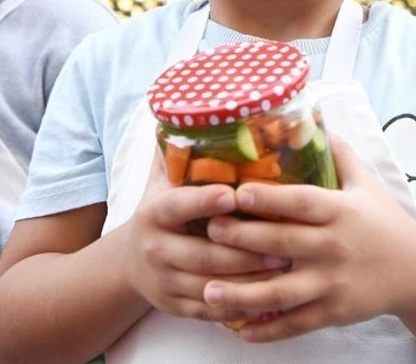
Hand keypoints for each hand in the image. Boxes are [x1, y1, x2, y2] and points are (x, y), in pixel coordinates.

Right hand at [108, 150, 285, 322]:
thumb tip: (193, 104)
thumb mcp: (160, 182)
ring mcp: (165, 282)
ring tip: (287, 269)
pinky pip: (213, 311)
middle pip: (205, 254)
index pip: (178, 206)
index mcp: (153, 213)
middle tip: (285, 244)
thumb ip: (176, 150)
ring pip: (213, 286)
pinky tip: (272, 298)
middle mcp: (156, 249)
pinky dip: (242, 306)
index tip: (232, 194)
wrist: (127, 265)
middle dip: (246, 251)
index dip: (204, 201)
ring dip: (252, 281)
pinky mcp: (176, 308)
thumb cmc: (160, 212)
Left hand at [201, 135, 415, 342]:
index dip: (269, 197)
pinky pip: (296, 323)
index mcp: (340, 211)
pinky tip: (241, 330)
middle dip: (243, 238)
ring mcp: (333, 282)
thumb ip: (338, 152)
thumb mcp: (367, 183)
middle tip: (209, 231)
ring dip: (242, 293)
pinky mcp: (334, 312)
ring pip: (281, 291)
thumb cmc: (384, 221)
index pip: (301, 202)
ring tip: (208, 291)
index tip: (237, 192)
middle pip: (282, 243)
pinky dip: (268, 329)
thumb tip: (313, 113)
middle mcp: (334, 247)